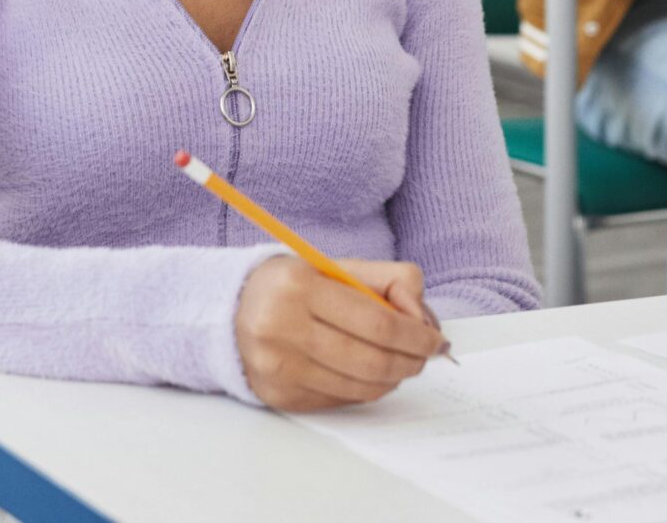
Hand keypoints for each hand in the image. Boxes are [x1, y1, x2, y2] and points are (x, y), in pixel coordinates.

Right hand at [233, 256, 441, 411]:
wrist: (232, 309)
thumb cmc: (294, 285)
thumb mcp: (337, 266)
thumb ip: (390, 280)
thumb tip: (423, 318)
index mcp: (299, 287)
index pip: (378, 323)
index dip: (416, 336)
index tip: (435, 339)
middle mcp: (282, 329)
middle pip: (372, 361)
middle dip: (410, 361)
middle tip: (424, 356)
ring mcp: (279, 368)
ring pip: (360, 388)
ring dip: (392, 378)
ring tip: (398, 363)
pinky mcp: (280, 396)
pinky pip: (340, 400)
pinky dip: (363, 389)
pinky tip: (365, 372)